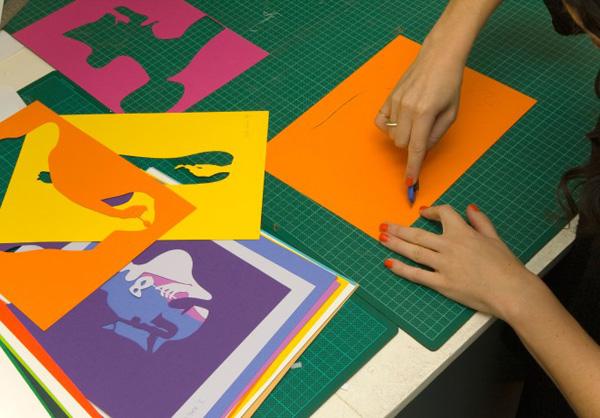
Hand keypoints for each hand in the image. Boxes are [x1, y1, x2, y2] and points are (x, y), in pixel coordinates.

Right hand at [374, 38, 463, 183]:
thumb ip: (436, 135)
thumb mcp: (451, 113)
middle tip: (424, 133)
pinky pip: (381, 122)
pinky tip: (398, 120)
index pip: (416, 148)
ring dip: (402, 135)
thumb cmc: (449, 84)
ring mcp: (395, 102)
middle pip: (401, 144)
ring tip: (414, 121)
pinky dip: (388, 126)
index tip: (409, 182)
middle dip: (411, 146)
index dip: (413, 167)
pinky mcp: (389, 97)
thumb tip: (422, 150)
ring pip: (391, 135)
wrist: (438, 56)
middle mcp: (407, 108)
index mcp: (425, 113)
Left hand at [379, 204, 541, 319]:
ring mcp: (443, 265)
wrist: (511, 291)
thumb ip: (480, 221)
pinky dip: (401, 269)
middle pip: (418, 234)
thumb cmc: (507, 266)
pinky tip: (389, 263)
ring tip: (381, 238)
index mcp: (463, 233)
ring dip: (395, 244)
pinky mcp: (442, 284)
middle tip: (384, 225)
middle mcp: (449, 246)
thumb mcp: (495, 238)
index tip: (423, 213)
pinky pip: (417, 275)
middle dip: (399, 229)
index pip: (443, 215)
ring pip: (413, 251)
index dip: (432, 211)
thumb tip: (469, 207)